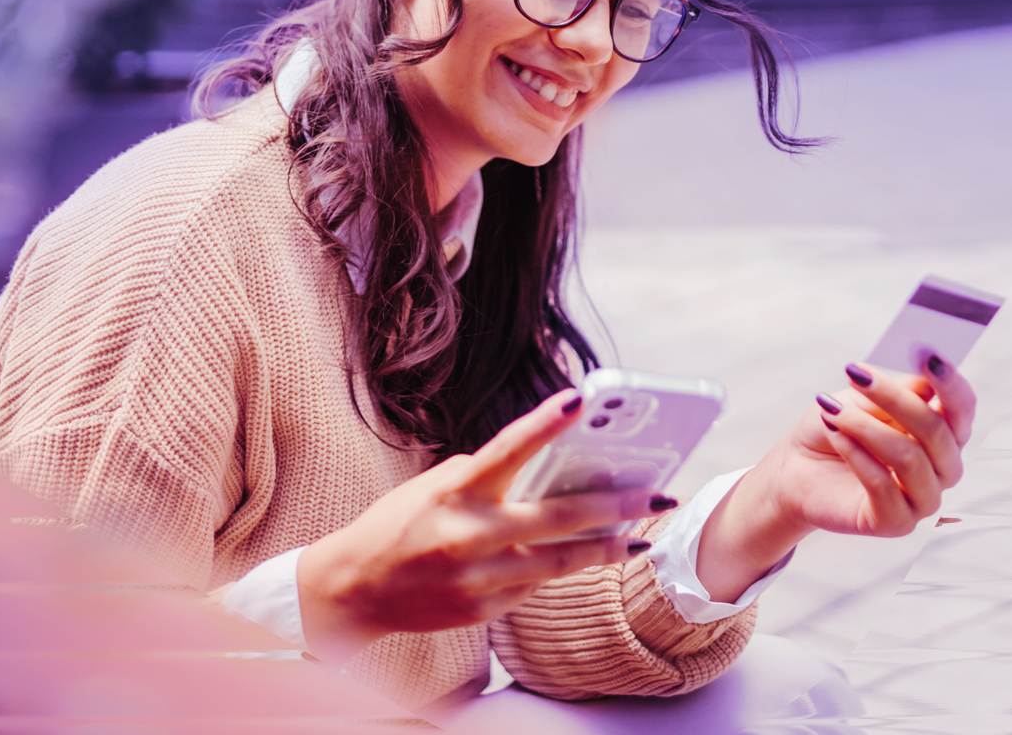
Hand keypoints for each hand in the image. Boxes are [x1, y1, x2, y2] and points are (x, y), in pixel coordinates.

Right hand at [296, 388, 670, 662]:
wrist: (356, 589)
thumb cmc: (397, 524)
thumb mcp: (432, 487)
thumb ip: (482, 476)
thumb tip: (540, 470)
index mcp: (455, 492)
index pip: (507, 449)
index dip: (544, 423)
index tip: (581, 400)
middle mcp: (469, 534)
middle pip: (557, 518)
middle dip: (615, 507)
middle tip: (656, 495)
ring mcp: (478, 577)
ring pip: (559, 563)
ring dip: (605, 549)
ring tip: (639, 538)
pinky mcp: (483, 610)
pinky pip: (532, 588)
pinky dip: (557, 572)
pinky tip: (579, 562)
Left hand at [696, 353, 977, 601]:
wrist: (797, 469)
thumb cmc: (837, 428)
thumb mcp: (861, 400)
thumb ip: (897, 391)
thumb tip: (926, 374)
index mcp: (944, 433)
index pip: (962, 407)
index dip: (951, 382)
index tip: (929, 354)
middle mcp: (943, 468)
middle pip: (936, 431)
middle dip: (894, 398)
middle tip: (856, 373)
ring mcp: (923, 499)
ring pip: (909, 457)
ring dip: (864, 427)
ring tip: (831, 410)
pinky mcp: (896, 522)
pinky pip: (883, 485)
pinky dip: (855, 453)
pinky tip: (834, 433)